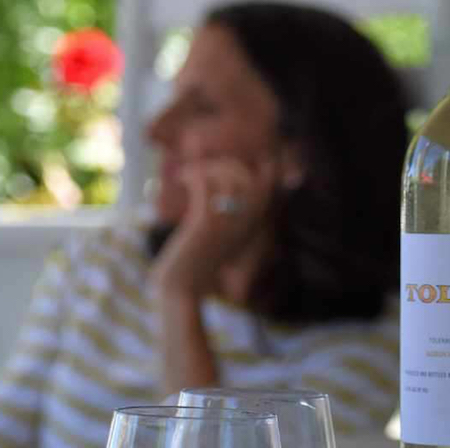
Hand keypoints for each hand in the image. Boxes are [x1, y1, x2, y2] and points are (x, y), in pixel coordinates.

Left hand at [149, 155, 276, 297]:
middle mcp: (246, 223)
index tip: (237, 160)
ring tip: (188, 173)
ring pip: (225, 175)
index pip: (268, 186)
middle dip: (225, 164)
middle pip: (247, 175)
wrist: (182, 288)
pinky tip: (182, 177)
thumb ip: (228, 216)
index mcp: (253, 226)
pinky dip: (191, 174)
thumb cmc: (198, 262)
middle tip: (203, 170)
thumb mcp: (219, 239)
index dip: (260, 167)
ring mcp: (228, 223)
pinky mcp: (206, 224)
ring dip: (205, 167)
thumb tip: (222, 192)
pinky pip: (203, 184)